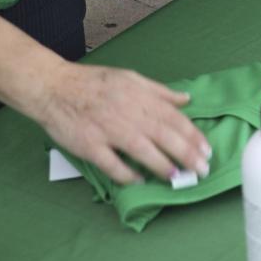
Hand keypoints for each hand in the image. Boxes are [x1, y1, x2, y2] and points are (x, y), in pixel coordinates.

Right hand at [34, 62, 205, 187]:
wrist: (53, 87)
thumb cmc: (93, 83)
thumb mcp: (130, 78)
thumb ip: (159, 91)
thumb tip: (185, 99)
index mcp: (139, 96)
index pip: (174, 118)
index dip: (193, 135)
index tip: (207, 150)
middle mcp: (127, 112)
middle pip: (163, 135)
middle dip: (186, 154)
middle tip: (202, 169)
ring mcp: (107, 129)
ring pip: (141, 149)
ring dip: (162, 165)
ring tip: (177, 177)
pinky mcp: (89, 144)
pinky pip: (111, 163)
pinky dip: (126, 174)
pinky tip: (139, 182)